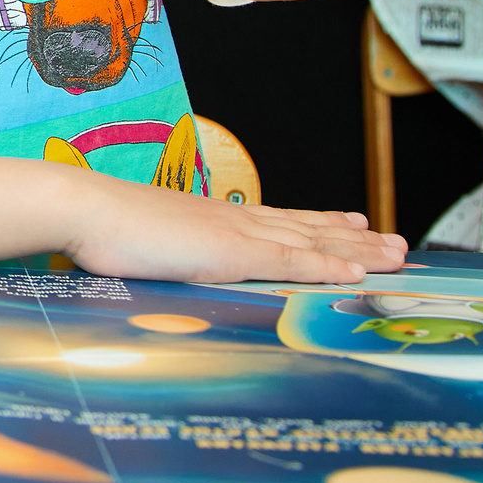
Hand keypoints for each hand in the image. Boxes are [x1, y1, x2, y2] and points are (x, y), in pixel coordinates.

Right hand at [61, 173, 406, 284]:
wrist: (84, 209)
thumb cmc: (102, 229)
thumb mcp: (144, 243)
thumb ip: (168, 252)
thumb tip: (171, 266)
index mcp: (215, 219)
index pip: (280, 221)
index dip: (319, 225)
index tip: (353, 224)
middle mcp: (234, 221)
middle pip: (308, 228)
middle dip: (355, 239)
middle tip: (397, 242)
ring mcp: (236, 235)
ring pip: (312, 241)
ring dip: (358, 250)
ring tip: (395, 253)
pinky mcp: (232, 253)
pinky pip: (292, 262)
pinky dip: (328, 265)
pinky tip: (357, 273)